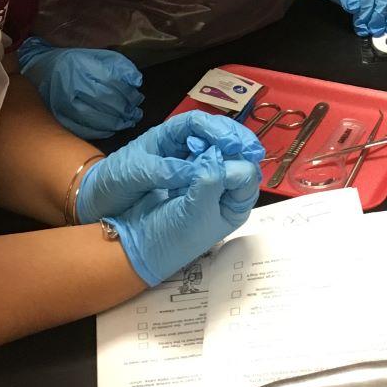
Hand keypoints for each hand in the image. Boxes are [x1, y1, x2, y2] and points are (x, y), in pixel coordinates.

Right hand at [17, 36, 142, 139]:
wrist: (39, 70)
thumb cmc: (73, 62)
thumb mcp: (95, 56)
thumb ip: (118, 65)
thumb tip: (137, 81)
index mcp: (80, 67)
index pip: (112, 83)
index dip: (128, 94)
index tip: (138, 98)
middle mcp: (71, 86)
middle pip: (106, 102)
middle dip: (125, 110)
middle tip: (135, 113)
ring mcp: (63, 104)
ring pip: (96, 119)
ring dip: (117, 123)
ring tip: (128, 121)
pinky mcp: (58, 118)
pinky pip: (83, 130)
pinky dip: (101, 132)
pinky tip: (111, 129)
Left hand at [76, 112, 265, 223]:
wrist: (95, 202)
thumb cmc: (112, 181)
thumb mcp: (135, 173)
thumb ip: (165, 170)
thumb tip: (198, 172)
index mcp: (166, 135)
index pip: (199, 123)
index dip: (221, 130)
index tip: (237, 143)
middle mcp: (179, 144)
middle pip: (213, 134)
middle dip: (235, 140)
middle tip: (255, 153)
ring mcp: (184, 161)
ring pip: (215, 152)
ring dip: (235, 157)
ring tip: (252, 166)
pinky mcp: (185, 179)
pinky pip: (209, 172)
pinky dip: (224, 174)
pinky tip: (236, 182)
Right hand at [103, 122, 268, 285]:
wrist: (139, 241)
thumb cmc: (173, 234)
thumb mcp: (196, 212)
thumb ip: (210, 181)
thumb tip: (217, 153)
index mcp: (237, 206)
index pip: (247, 174)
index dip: (234, 162)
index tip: (213, 156)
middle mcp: (228, 192)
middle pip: (235, 160)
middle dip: (221, 150)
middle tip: (201, 144)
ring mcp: (209, 182)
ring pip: (218, 155)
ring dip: (206, 148)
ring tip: (193, 146)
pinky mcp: (191, 175)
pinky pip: (199, 156)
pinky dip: (193, 150)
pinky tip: (186, 147)